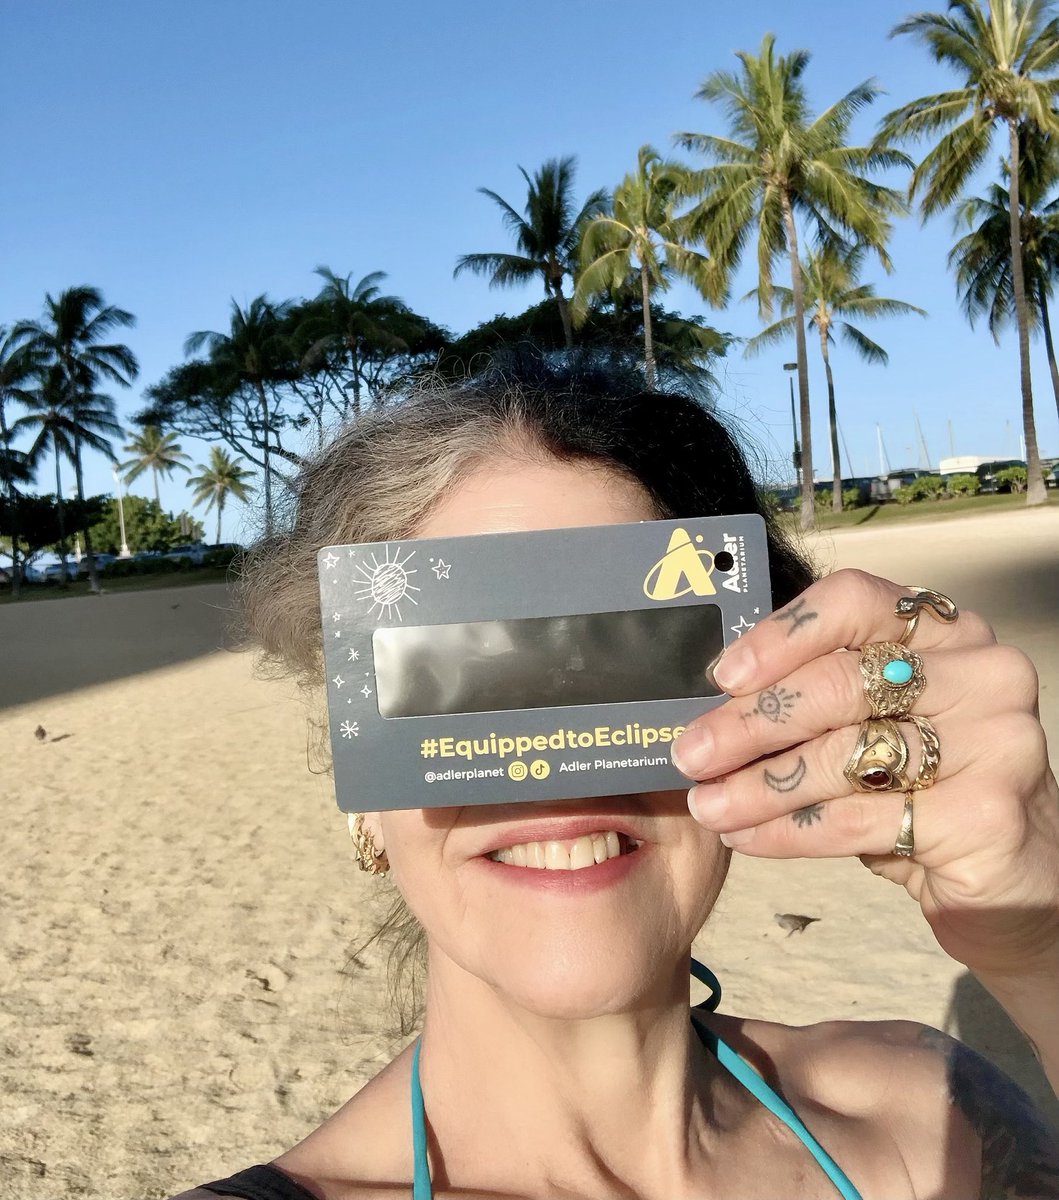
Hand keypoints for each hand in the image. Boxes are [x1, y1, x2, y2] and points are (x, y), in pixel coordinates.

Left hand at [672, 569, 1058, 981]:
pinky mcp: (988, 814)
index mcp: (949, 631)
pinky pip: (858, 819)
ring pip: (843, 755)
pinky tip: (747, 837)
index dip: (779, 634)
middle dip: (749, 722)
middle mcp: (983, 672)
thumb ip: (818, 699)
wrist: (1016, 875)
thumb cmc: (925, 788)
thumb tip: (708, 704)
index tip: (721, 676)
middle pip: (838, 682)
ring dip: (757, 785)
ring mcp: (997, 741)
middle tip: (691, 753)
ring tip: (706, 805)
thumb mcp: (879, 725)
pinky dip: (788, 831)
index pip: (854, 599)